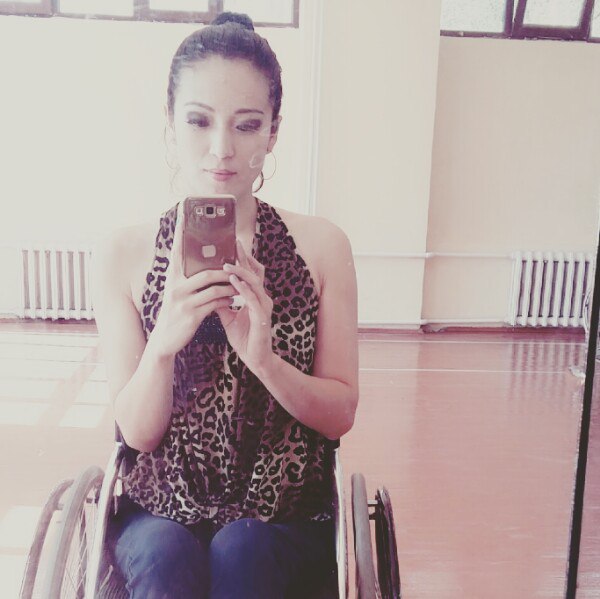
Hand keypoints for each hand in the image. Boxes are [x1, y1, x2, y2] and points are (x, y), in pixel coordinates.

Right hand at [148, 204, 235, 357]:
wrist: (164, 340)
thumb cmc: (175, 313)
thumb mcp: (177, 292)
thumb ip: (186, 277)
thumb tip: (204, 261)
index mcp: (173, 278)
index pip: (177, 249)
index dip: (181, 230)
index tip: (184, 210)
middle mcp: (176, 286)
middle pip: (205, 271)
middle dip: (225, 268)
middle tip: (239, 262)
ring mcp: (183, 301)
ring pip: (213, 287)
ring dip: (230, 285)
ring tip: (241, 283)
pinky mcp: (191, 315)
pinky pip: (215, 303)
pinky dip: (226, 300)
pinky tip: (233, 299)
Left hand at [215, 240, 274, 373]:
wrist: (254, 358)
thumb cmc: (244, 337)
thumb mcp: (228, 317)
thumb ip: (221, 303)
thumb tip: (208, 292)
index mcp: (255, 296)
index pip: (250, 272)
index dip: (243, 258)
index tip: (232, 244)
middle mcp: (262, 298)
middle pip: (256, 272)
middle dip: (245, 257)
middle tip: (234, 242)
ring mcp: (264, 306)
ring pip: (254, 282)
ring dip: (241, 271)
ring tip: (227, 263)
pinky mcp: (262, 317)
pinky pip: (252, 299)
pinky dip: (242, 288)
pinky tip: (233, 282)